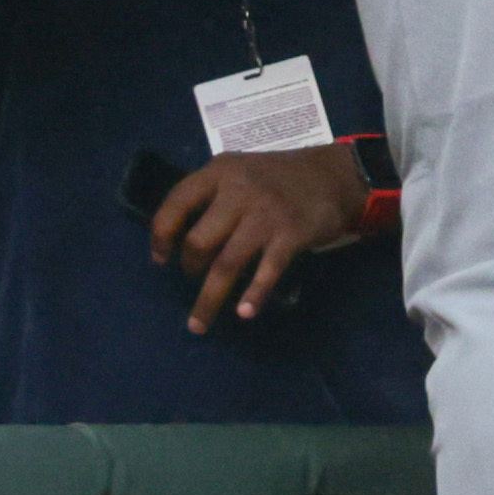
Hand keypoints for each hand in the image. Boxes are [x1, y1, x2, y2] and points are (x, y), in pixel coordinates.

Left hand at [150, 142, 367, 329]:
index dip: (161, 233)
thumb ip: (212, 195)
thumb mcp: (240, 171)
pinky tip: (245, 313)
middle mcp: (238, 191)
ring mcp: (265, 214)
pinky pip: (266, 271)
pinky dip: (253, 295)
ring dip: (209, 299)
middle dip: (189, 268)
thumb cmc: (279, 178)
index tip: (160, 259)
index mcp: (220, 172)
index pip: (177, 202)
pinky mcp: (290, 234)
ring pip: (226, 264)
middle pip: (199, 240)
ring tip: (198, 324)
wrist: (333, 175)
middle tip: (193, 278)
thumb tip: (179, 237)